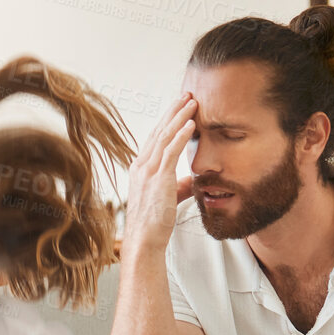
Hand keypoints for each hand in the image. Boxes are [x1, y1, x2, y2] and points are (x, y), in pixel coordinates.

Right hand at [122, 91, 197, 249]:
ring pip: (165, 136)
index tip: (179, 107)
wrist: (145, 240)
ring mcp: (148, 170)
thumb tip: (190, 180)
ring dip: (180, 116)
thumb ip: (178, 186)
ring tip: (192, 101)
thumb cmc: (155, 223)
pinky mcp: (158, 178)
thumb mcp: (168, 199)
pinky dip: (181, 135)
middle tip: (187, 94)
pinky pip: (170, 151)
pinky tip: (192, 123)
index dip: (168, 121)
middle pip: (159, 130)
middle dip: (173, 111)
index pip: (156, 138)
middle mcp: (141, 165)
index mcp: (141, 168)